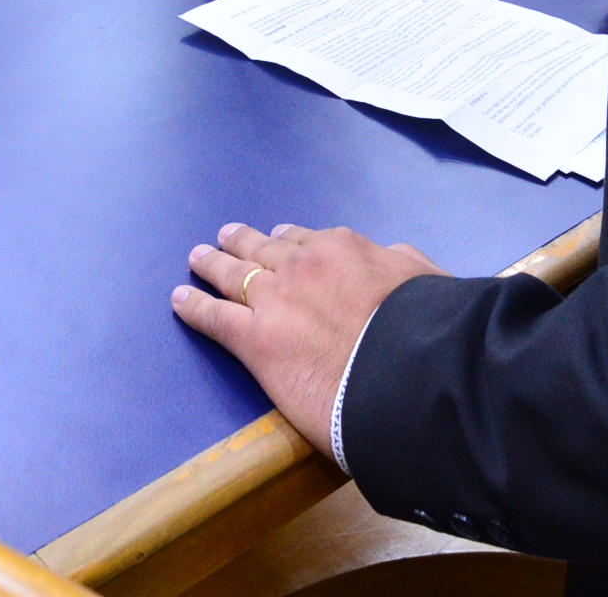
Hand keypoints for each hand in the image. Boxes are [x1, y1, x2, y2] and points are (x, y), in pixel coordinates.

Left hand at [172, 222, 442, 455]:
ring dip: (212, 264)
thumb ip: (402, 263)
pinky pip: (215, 317)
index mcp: (344, 249)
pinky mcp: (255, 340)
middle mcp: (302, 265)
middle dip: (242, 241)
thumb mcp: (426, 278)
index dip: (290, 241)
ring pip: (232, 273)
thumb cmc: (428, 330)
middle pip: (262, 247)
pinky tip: (179, 300)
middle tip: (226, 236)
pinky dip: (194, 306)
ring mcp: (274, 300)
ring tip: (197, 258)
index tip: (281, 241)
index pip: (307, 240)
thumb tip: (393, 258)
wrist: (409, 371)